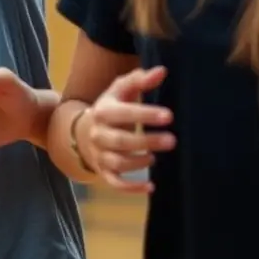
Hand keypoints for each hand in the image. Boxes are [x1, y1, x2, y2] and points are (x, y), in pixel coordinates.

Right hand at [80, 66, 175, 194]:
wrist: (85, 131)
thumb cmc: (112, 108)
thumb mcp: (121, 90)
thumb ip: (140, 80)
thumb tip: (162, 71)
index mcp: (103, 111)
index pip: (124, 113)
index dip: (145, 114)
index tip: (169, 116)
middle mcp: (98, 134)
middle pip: (120, 140)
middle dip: (147, 141)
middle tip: (172, 140)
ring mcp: (99, 155)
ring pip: (118, 163)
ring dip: (139, 163)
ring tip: (156, 157)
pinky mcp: (104, 172)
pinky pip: (115, 184)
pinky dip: (132, 188)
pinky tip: (151, 187)